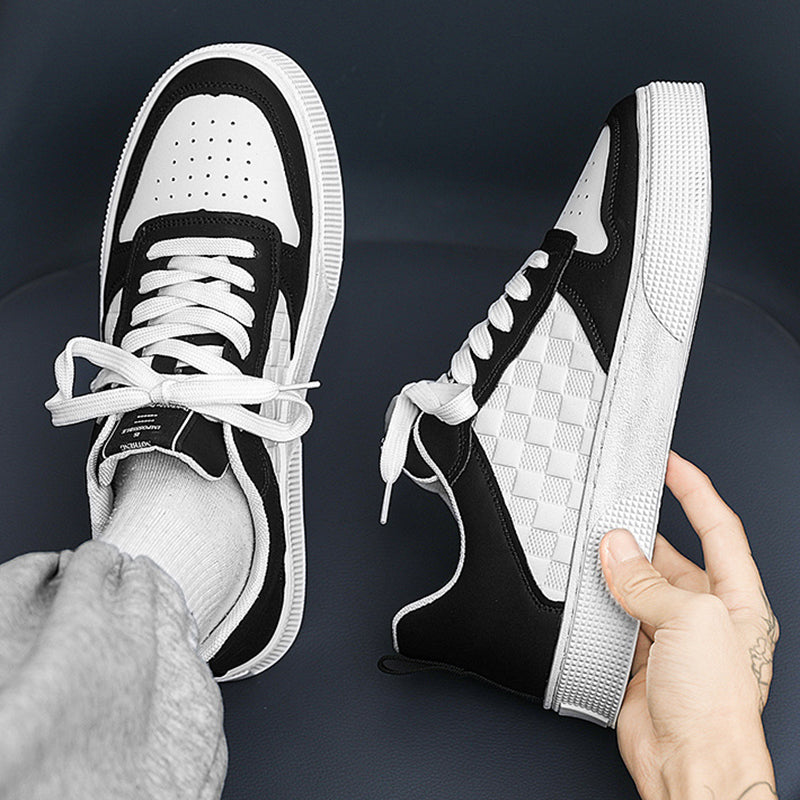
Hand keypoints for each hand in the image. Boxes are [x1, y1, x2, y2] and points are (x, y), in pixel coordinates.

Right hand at [599, 452, 778, 799]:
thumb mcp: (692, 622)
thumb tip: (618, 550)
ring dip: (617, 573)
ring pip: (637, 587)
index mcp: (737, 600)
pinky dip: (598, 605)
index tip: (671, 465)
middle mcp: (706, 616)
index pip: (718, 530)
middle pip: (671, 557)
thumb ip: (648, 582)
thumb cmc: (717, 706)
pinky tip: (587, 593)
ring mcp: (672, 638)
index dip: (695, 492)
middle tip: (615, 516)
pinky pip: (614, 617)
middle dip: (643, 537)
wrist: (691, 766)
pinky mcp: (640, 658)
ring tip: (597, 554)